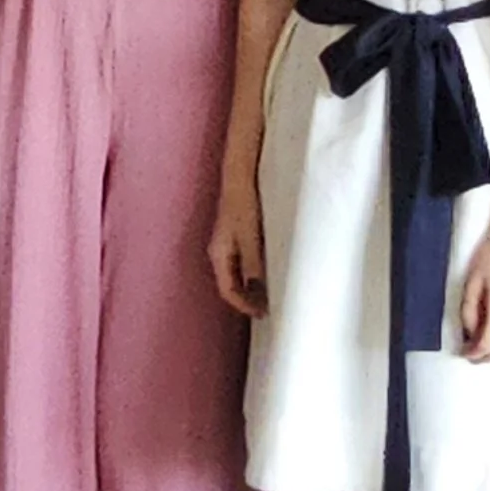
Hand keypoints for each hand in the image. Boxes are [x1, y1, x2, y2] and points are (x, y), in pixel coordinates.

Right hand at [209, 164, 266, 318]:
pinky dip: (253, 273)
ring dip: (251, 287)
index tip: (262, 314)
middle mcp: (219, 252)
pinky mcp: (235, 236)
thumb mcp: (251, 238)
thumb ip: (254, 266)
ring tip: (270, 295)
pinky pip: (242, 263)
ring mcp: (226, 244)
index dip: (244, 305)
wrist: (240, 176)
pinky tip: (268, 272)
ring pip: (237, 275)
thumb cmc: (244, 205)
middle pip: (231, 285)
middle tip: (268, 309)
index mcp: (218, 255)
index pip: (228, 290)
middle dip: (247, 299)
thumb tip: (259, 292)